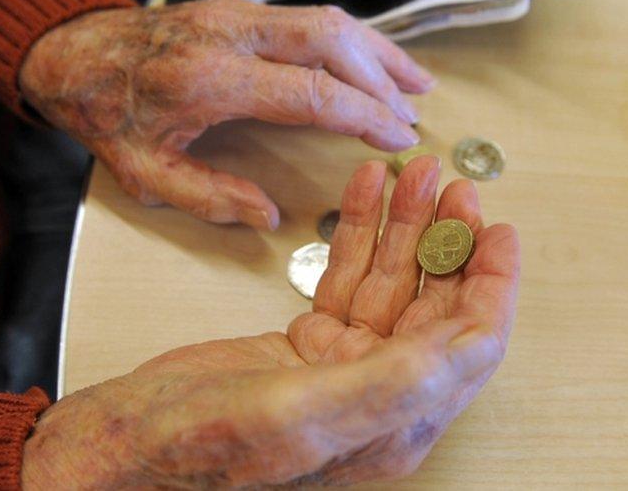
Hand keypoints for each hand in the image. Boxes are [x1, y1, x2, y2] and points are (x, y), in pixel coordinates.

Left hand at [19, 0, 434, 230]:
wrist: (74, 54)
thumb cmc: (108, 110)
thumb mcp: (145, 174)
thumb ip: (208, 198)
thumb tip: (264, 215)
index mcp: (210, 79)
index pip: (312, 92)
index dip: (364, 115)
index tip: (396, 136)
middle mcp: (231, 36)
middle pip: (332, 42)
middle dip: (382, 80)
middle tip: (412, 117)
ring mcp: (237, 16)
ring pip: (328, 21)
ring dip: (376, 53)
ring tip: (414, 85)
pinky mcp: (240, 11)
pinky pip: (309, 18)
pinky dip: (350, 40)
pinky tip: (370, 58)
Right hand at [21, 157, 518, 488]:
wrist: (127, 442)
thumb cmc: (198, 449)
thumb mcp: (302, 415)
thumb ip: (391, 383)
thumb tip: (470, 344)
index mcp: (393, 425)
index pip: (469, 349)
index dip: (492, 287)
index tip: (499, 233)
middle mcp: (376, 395)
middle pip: (435, 305)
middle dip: (449, 241)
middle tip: (457, 189)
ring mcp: (341, 365)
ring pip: (391, 282)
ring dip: (406, 226)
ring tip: (415, 178)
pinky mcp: (307, 342)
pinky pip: (346, 276)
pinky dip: (358, 232)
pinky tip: (366, 196)